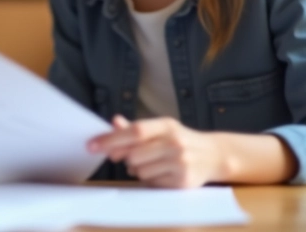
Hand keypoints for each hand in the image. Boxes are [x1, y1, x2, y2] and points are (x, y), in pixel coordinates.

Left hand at [88, 115, 224, 187]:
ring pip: (140, 171)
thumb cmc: (181, 140)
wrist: (213, 155)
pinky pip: (151, 183)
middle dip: (125, 158)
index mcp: (167, 125)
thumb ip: (135, 128)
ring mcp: (180, 163)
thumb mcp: (161, 129)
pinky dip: (151, 179)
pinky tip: (162, 172)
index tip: (91, 145)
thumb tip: (113, 122)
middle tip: (129, 157)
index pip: (135, 131)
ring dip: (139, 169)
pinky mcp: (183, 181)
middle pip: (133, 154)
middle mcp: (175, 143)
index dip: (111, 139)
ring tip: (152, 163)